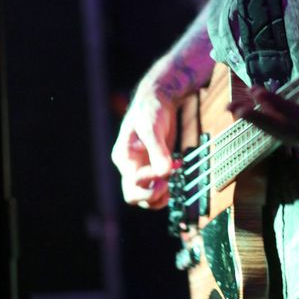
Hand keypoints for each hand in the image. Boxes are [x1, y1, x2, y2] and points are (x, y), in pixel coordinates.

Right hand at [111, 83, 177, 209]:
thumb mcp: (152, 128)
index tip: (166, 166)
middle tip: (168, 183)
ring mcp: (141, 168)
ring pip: (144, 197)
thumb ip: (157, 150)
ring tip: (172, 182)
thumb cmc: (150, 110)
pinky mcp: (152, 168)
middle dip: (152, 195)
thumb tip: (164, 172)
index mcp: (123, 157)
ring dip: (159, 195)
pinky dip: (166, 188)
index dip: (151, 180)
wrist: (159, 100)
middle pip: (134, 196)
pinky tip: (175, 175)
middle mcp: (129, 166)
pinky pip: (155, 188)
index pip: (133, 183)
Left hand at [227, 34, 298, 151]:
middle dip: (260, 119)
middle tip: (235, 105)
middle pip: (288, 132)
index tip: (257, 92)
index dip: (279, 107)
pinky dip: (267, 126)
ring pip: (284, 138)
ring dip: (259, 123)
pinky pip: (285, 136)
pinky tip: (248, 115)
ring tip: (234, 109)